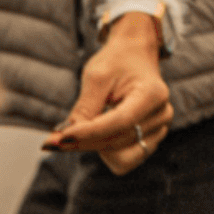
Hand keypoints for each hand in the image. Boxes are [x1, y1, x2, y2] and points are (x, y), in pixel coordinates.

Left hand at [47, 11, 171, 173]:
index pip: (119, 122)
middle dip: (83, 142)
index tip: (58, 137)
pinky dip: (104, 152)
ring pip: (120, 157)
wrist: (134, 54)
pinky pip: (124, 160)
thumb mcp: (96, 77)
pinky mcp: (151, 140)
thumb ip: (84, 109)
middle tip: (52, 139)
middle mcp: (161, 114)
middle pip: (116, 142)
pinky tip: (94, 135)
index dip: (88, 132)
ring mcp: (159, 129)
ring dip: (94, 148)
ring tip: (79, 131)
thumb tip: (62, 139)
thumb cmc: (116, 61)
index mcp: (153, 94)